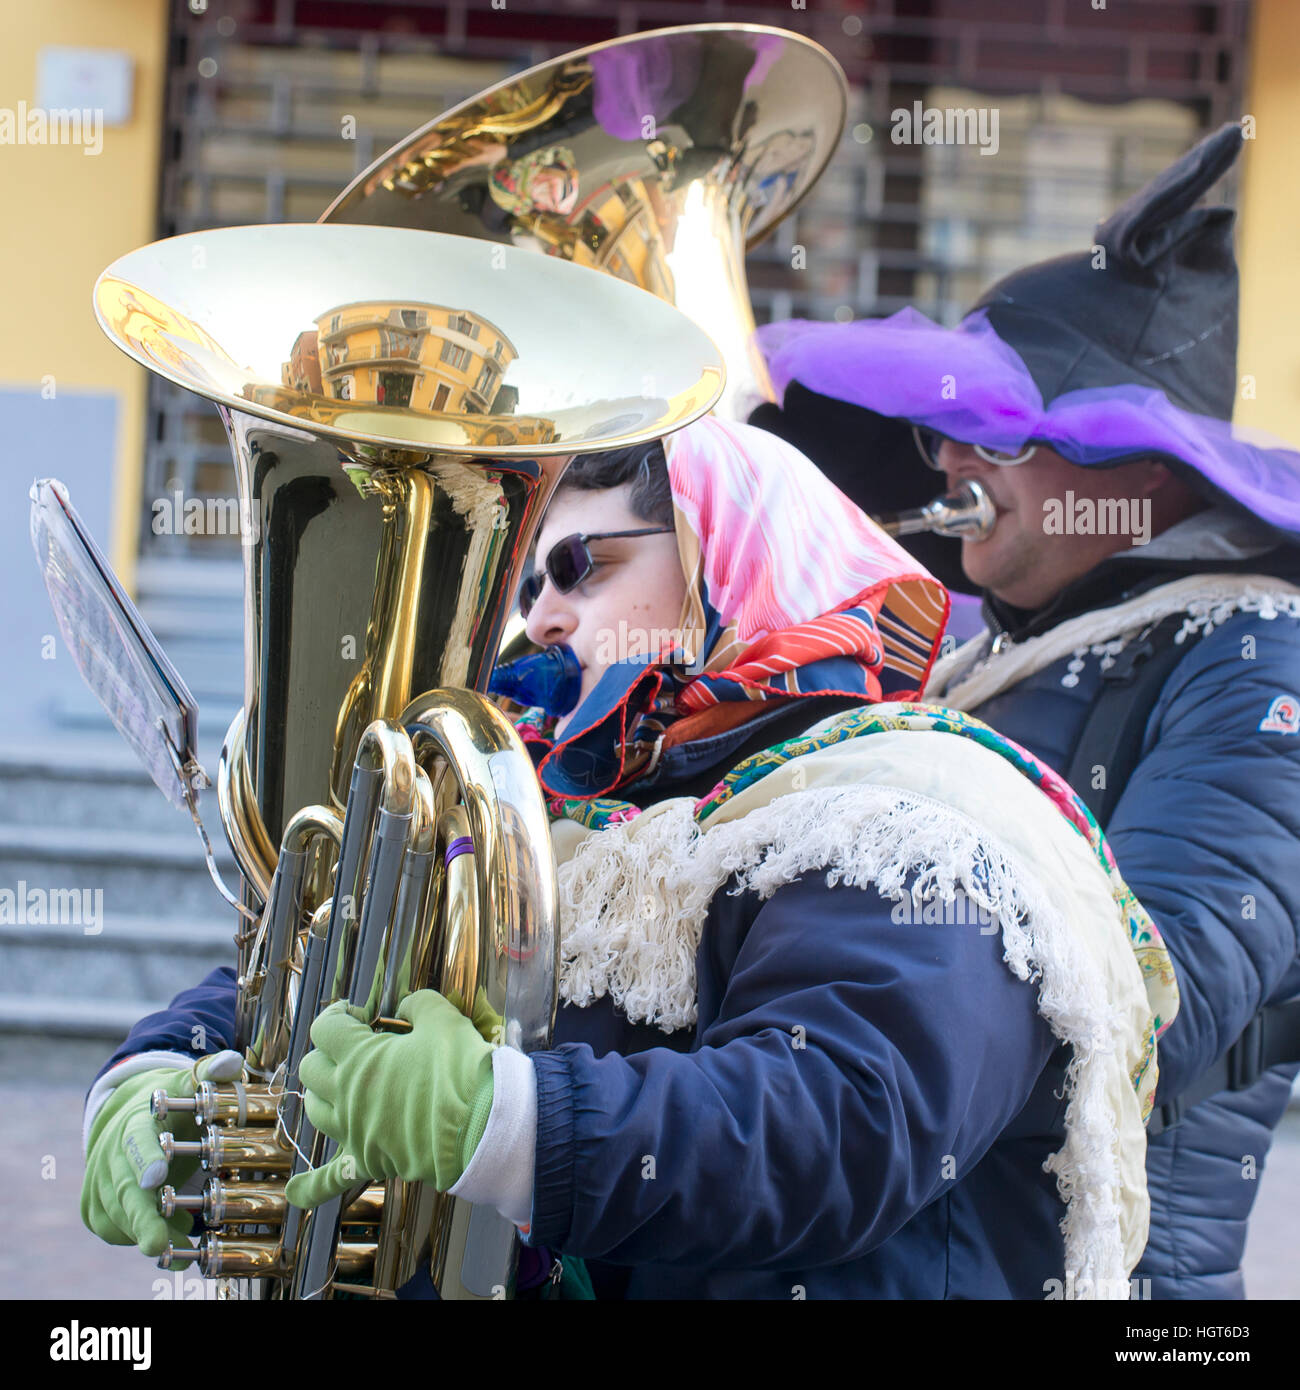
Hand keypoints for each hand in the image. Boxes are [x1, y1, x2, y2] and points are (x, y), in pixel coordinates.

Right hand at [80, 1050, 243, 1256]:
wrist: (125, 1114)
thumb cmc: (165, 1104)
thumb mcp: (185, 1083)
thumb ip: (209, 1073)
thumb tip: (231, 1061)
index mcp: (135, 1124)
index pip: (137, 1140)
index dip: (146, 1158)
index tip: (156, 1177)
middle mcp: (111, 1155)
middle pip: (123, 1189)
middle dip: (141, 1218)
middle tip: (158, 1244)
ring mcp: (100, 1181)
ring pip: (116, 1215)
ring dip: (144, 1234)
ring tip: (176, 1250)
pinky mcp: (96, 1204)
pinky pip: (110, 1228)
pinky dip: (135, 1238)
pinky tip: (167, 1242)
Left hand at [284, 990, 494, 1210]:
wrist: (481, 1124)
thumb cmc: (460, 1068)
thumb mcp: (442, 1019)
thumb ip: (418, 1004)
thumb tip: (406, 1007)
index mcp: (359, 1057)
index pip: (325, 1028)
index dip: (339, 1015)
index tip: (361, 1015)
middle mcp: (346, 1094)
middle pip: (311, 1068)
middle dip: (328, 1052)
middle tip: (355, 1048)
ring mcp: (353, 1130)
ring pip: (315, 1110)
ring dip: (322, 1092)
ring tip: (341, 1087)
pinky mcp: (368, 1159)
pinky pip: (330, 1178)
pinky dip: (310, 1185)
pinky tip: (295, 1190)